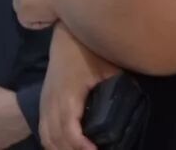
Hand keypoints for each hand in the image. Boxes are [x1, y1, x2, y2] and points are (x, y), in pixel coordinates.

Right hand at [39, 25, 119, 149]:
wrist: (65, 37)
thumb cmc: (87, 51)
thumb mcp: (108, 70)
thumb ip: (117, 91)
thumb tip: (132, 112)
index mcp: (68, 95)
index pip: (69, 129)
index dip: (80, 146)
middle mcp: (52, 102)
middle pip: (56, 138)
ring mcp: (45, 102)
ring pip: (47, 137)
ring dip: (61, 149)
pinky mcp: (44, 102)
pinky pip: (43, 130)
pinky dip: (52, 143)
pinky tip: (64, 149)